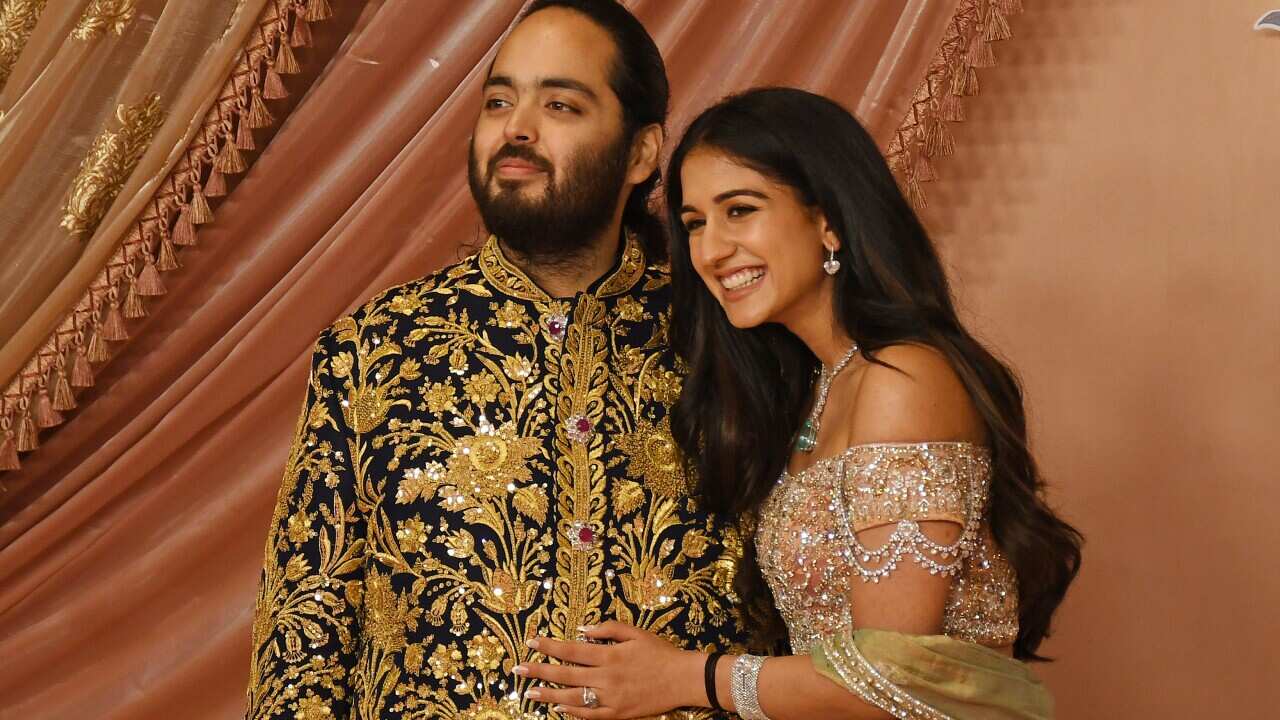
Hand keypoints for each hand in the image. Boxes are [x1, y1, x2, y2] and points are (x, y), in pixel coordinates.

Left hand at [515, 621, 703, 718]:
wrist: (682, 679)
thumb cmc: (659, 653)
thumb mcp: (635, 632)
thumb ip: (608, 628)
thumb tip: (582, 630)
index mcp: (609, 655)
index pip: (571, 650)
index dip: (549, 647)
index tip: (531, 643)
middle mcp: (606, 677)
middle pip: (565, 675)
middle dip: (539, 671)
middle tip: (518, 669)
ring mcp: (611, 698)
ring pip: (573, 698)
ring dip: (548, 695)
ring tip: (529, 692)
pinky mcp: (617, 714)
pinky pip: (590, 715)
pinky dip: (572, 712)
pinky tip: (558, 708)